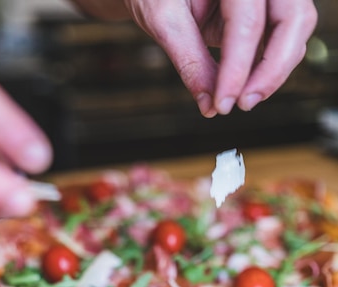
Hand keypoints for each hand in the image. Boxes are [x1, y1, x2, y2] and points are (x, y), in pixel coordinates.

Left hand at [72, 0, 317, 116]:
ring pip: (296, 28)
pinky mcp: (269, 8)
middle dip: (273, 69)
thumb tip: (208, 104)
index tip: (224, 104)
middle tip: (244, 103)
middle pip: (293, 18)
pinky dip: (270, 66)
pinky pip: (284, 38)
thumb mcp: (163, 18)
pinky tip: (246, 86)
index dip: (238, 68)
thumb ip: (188, 59)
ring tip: (242, 99)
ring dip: (275, 71)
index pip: (247, 20)